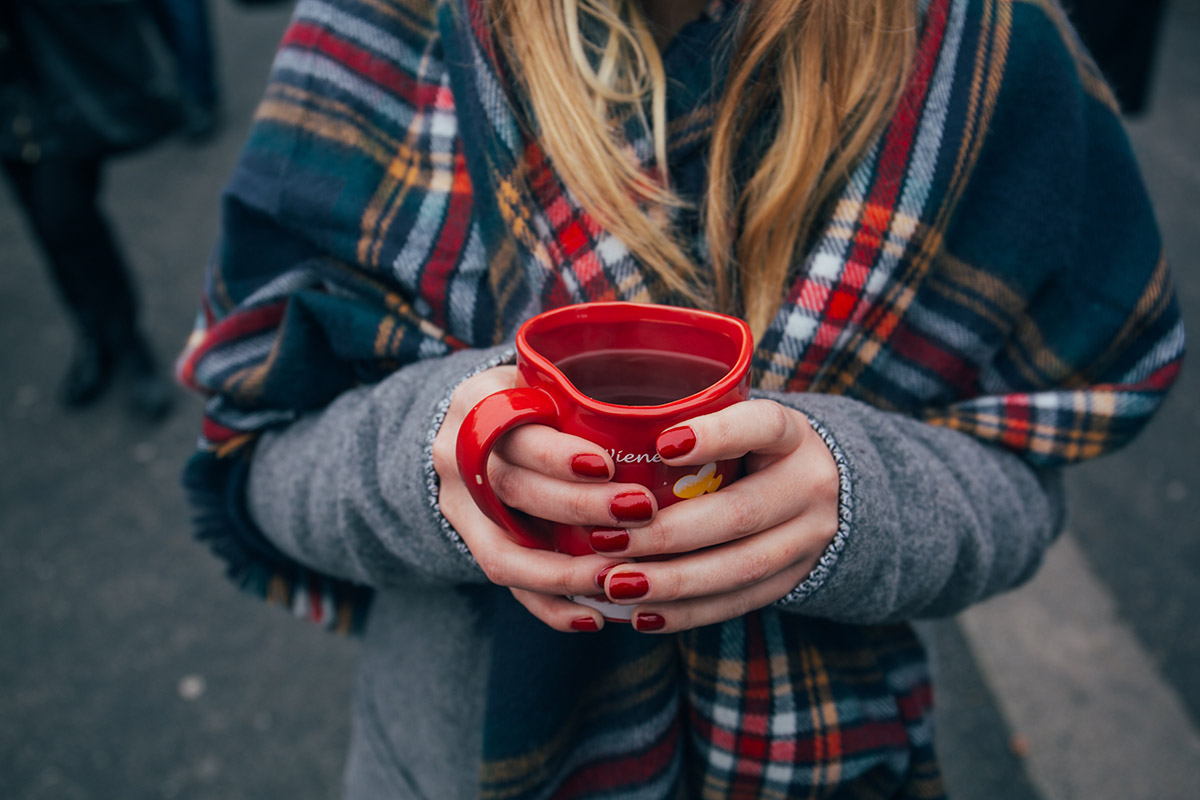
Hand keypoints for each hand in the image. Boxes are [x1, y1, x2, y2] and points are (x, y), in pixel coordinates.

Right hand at [430, 366, 660, 631]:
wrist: (477, 429)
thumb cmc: (537, 399)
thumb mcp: (549, 380)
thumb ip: (588, 394)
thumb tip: (681, 418)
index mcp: (479, 402)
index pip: (513, 430)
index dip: (557, 455)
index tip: (607, 465)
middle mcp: (456, 454)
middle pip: (513, 489)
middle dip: (578, 508)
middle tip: (640, 512)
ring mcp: (457, 506)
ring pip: (504, 551)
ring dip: (565, 572)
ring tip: (618, 579)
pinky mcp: (469, 544)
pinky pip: (507, 585)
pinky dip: (550, 605)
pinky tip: (595, 617)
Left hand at [594, 399, 840, 632]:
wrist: (821, 492)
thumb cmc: (752, 449)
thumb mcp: (739, 422)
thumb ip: (692, 423)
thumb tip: (604, 433)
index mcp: (792, 435)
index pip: (763, 426)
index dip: (717, 435)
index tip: (662, 445)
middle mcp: (809, 485)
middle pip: (740, 514)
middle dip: (668, 534)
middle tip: (606, 541)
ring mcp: (808, 539)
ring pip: (740, 568)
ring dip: (672, 582)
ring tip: (616, 585)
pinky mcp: (794, 579)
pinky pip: (738, 602)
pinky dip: (687, 612)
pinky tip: (642, 614)